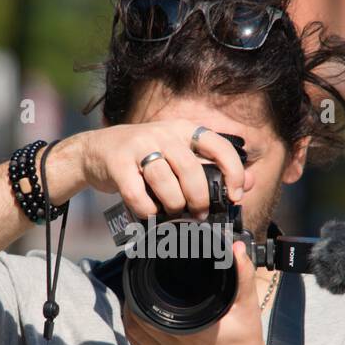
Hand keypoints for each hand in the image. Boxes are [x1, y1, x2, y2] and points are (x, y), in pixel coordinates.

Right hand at [78, 120, 250, 219]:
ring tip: (171, 211)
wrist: (95, 152)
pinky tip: (148, 211)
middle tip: (199, 214)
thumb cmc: (145, 158)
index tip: (235, 196)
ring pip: (165, 183)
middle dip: (199, 199)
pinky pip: (138, 194)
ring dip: (173, 205)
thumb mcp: (179, 156)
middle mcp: (163, 133)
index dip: (233, 173)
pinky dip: (146, 210)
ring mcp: (138, 145)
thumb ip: (212, 169)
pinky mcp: (117, 162)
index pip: (219, 146)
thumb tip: (250, 183)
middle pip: (191, 170)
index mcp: (184, 130)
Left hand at [123, 240, 279, 344]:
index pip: (154, 306)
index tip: (143, 271)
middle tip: (135, 279)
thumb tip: (236, 248)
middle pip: (138, 318)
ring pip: (135, 333)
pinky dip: (134, 330)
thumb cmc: (246, 342)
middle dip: (133, 297)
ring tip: (133, 295)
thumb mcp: (247, 306)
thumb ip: (242, 275)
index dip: (142, 288)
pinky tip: (136, 317)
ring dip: (130, 314)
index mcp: (192, 332)